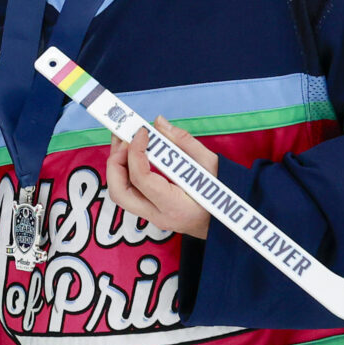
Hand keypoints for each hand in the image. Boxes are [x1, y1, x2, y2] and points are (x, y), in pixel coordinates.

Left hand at [105, 116, 215, 238]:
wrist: (227, 221)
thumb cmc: (223, 194)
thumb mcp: (211, 164)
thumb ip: (184, 142)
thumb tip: (158, 122)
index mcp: (175, 206)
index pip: (142, 179)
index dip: (136, 151)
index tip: (142, 131)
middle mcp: (159, 215)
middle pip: (119, 191)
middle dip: (116, 161)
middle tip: (124, 137)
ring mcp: (152, 216)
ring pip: (120, 193)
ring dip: (117, 165)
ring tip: (125, 140)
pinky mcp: (150, 210)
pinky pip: (128, 191)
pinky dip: (125, 170)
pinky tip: (132, 152)